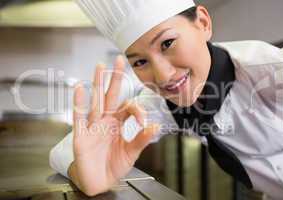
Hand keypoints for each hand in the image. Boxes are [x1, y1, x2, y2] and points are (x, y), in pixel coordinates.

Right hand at [71, 56, 159, 195]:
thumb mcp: (131, 152)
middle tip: (119, 60)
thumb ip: (141, 139)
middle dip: (115, 78)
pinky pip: (79, 117)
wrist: (98, 182)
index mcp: (118, 123)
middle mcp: (105, 121)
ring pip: (96, 101)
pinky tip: (80, 88)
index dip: (138, 111)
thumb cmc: (112, 165)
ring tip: (100, 67)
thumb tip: (155, 125)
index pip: (128, 108)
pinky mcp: (81, 136)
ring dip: (97, 84)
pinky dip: (79, 103)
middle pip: (110, 96)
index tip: (144, 122)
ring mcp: (93, 126)